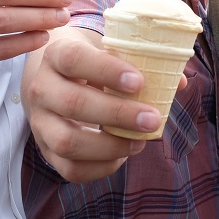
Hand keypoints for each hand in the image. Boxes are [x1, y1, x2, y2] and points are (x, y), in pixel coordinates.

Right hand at [24, 25, 183, 182]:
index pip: (73, 59)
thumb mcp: (108, 49)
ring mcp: (39, 122)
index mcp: (56, 53)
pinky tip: (123, 155)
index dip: (107, 71)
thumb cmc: (91, 60)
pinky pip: (69, 169)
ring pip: (67, 141)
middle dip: (118, 115)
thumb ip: (142, 61)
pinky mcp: (45, 149)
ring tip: (140, 142)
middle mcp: (41, 88)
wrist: (53, 77)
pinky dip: (101, 167)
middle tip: (152, 119)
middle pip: (73, 104)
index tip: (139, 81)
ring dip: (110, 146)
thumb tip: (179, 82)